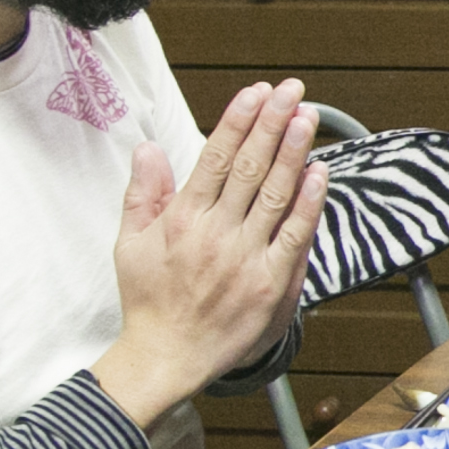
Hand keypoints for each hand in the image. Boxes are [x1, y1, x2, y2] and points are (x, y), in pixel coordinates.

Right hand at [95, 81, 324, 422]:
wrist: (167, 358)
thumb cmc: (149, 301)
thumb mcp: (129, 243)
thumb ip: (142, 193)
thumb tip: (148, 148)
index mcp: (181, 219)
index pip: (214, 157)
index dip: (238, 121)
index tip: (256, 93)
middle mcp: (215, 234)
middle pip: (249, 167)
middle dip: (272, 123)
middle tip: (291, 91)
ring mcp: (245, 258)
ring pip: (274, 194)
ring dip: (293, 152)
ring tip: (307, 117)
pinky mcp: (271, 283)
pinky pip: (294, 235)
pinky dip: (308, 202)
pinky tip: (319, 172)